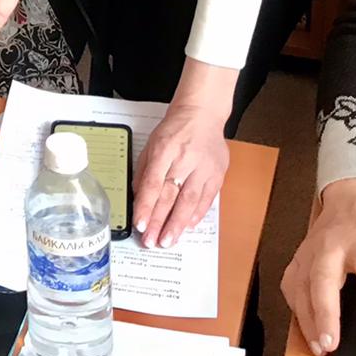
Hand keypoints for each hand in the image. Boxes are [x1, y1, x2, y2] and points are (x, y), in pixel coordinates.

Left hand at [132, 102, 227, 247]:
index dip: (146, 206)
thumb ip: (144, 170)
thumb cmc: (174, 129)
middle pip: (170, 195)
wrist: (202, 113)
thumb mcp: (152, 143)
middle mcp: (185, 158)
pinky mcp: (218, 172)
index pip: (153, 183)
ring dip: (178, 224)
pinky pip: (207, 198)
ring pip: (190, 200)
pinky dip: (197, 214)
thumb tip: (138, 198)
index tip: (140, 225)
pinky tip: (188, 227)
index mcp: (164, 149)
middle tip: (152, 242)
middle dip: (160, 221)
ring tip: (168, 241)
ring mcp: (204, 166)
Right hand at [281, 178, 355, 355]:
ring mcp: (313, 248)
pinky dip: (294, 305)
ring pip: (302, 282)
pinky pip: (290, 281)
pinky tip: (305, 324)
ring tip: (319, 345)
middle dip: (325, 312)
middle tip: (330, 343)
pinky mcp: (300, 253)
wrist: (354, 196)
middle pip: (324, 278)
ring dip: (307, 316)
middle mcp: (336, 244)